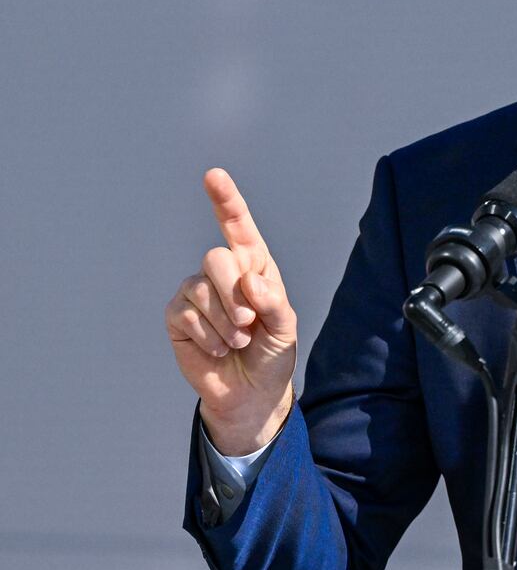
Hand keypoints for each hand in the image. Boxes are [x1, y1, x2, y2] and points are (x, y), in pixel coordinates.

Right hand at [164, 168, 297, 454]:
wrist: (252, 394)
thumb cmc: (272, 355)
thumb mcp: (286, 329)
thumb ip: (274, 303)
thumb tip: (249, 281)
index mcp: (255, 267)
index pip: (238, 228)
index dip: (226, 200)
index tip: (213, 175)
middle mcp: (223, 274)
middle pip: (218, 258)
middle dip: (235, 293)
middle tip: (250, 323)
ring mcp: (196, 292)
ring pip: (201, 287)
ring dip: (226, 321)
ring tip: (238, 341)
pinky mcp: (178, 316)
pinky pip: (186, 313)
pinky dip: (209, 335)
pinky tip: (220, 349)